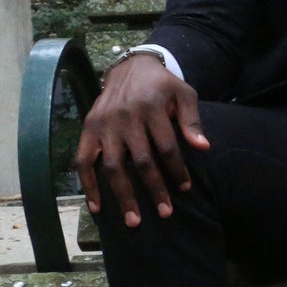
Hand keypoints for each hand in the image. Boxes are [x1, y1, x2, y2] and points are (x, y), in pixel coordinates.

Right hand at [75, 54, 208, 228]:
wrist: (131, 66)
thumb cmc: (162, 85)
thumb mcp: (183, 93)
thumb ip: (192, 120)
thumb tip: (203, 147)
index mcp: (151, 108)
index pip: (166, 147)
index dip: (177, 170)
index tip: (185, 188)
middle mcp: (125, 118)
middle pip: (141, 162)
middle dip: (154, 190)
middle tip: (166, 213)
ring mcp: (104, 125)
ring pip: (112, 167)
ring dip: (123, 195)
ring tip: (134, 220)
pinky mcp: (88, 129)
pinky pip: (83, 161)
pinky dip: (87, 185)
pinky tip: (97, 206)